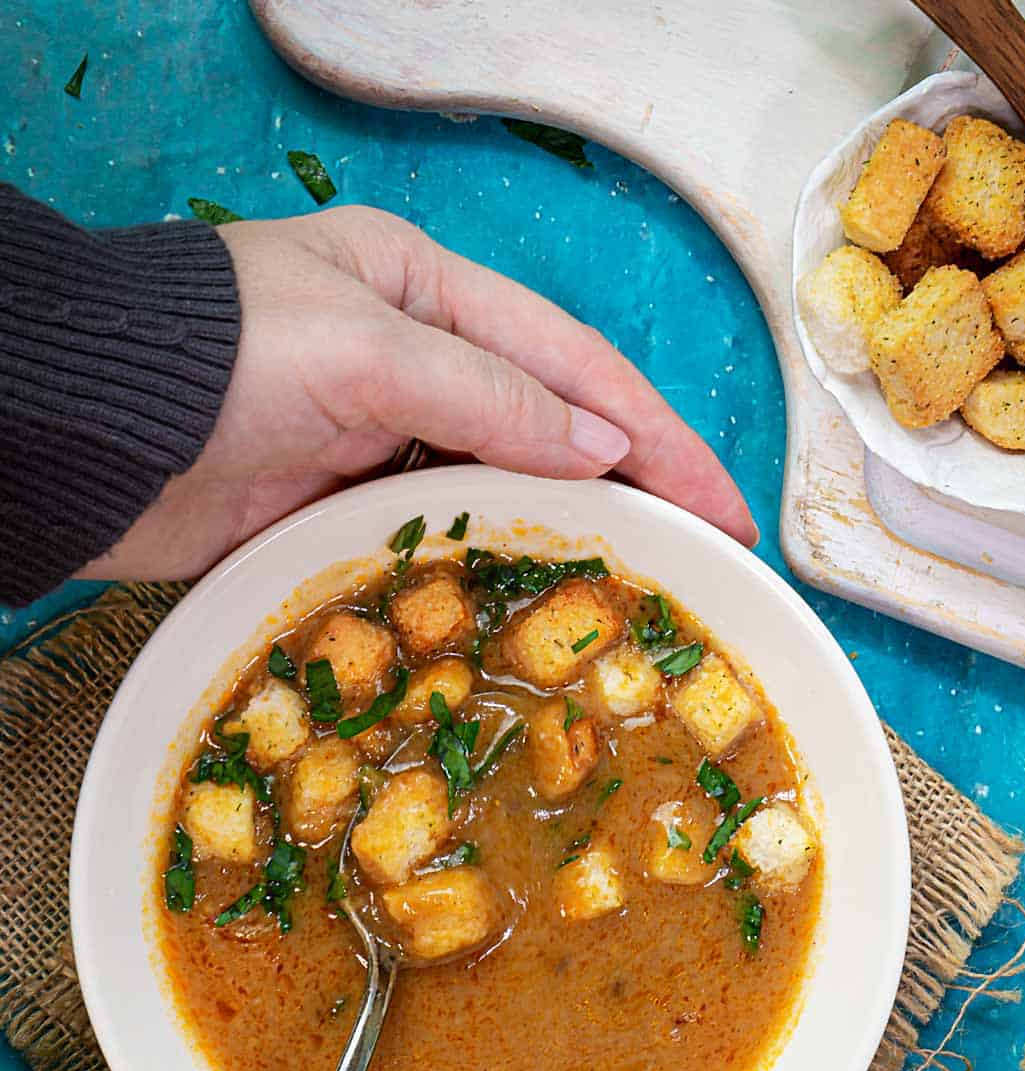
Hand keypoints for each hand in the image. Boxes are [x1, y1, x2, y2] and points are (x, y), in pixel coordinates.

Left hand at [83, 207, 756, 579]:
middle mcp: (412, 361)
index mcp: (425, 291)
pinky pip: (437, 543)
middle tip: (705, 564)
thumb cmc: (213, 360)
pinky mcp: (337, 510)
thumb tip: (605, 446)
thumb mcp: (367, 353)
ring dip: (563, 542)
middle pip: (551, 432)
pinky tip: (533, 609)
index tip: (725, 508)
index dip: (660, 438)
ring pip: (500, 494)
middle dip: (631, 493)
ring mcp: (377, 441)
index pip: (575, 366)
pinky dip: (487, 575)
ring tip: (639, 596)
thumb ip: (490, 399)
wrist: (82, 433)